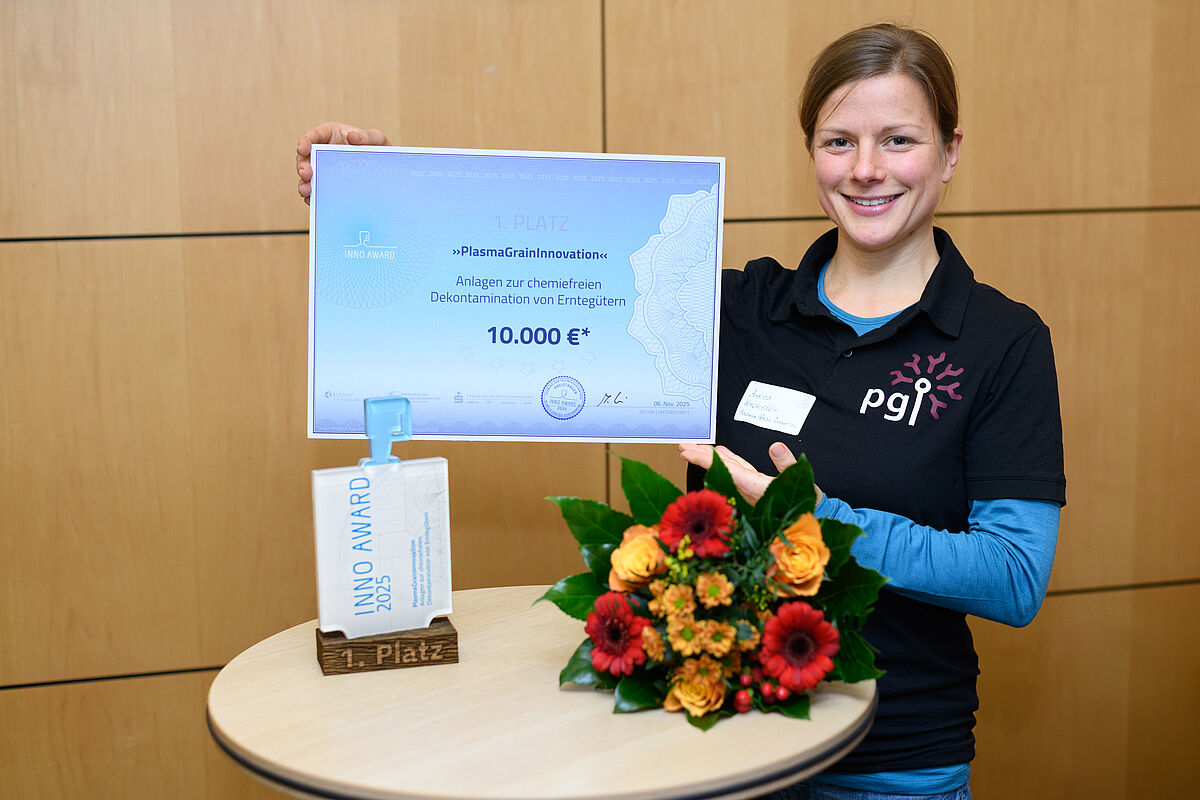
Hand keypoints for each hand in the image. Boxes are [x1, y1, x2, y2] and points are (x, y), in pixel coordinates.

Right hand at [296, 122, 389, 203]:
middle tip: (305, 173)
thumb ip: (368, 136)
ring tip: (306, 191)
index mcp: (330, 135)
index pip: (313, 136)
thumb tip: (352, 137)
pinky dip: (313, 196)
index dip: (305, 142)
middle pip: (305, 158)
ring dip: (304, 184)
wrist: (384, 170)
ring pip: (307, 177)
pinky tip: (313, 201)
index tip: (302, 148)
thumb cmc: (377, 149)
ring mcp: (323, 169)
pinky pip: (316, 190)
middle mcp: (322, 152)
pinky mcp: (327, 184)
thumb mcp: (377, 139)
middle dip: (302, 166)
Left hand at [678, 442, 812, 504]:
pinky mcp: (754, 485)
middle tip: (683, 446)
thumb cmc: (807, 501)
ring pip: (725, 468)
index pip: (723, 469)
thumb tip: (775, 446)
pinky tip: (720, 452)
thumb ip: (786, 462)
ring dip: (710, 457)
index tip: (687, 452)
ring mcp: (749, 487)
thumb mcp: (800, 478)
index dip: (704, 460)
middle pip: (718, 468)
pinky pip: (736, 470)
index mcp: (753, 487)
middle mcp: (746, 488)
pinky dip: (727, 459)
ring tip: (696, 447)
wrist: (810, 517)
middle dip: (699, 457)